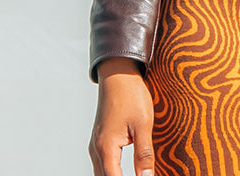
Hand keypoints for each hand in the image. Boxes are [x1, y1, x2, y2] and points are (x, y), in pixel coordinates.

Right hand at [89, 59, 154, 175]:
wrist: (118, 73)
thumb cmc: (131, 96)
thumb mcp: (143, 124)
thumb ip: (144, 153)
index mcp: (106, 147)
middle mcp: (96, 149)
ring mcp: (96, 144)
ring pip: (101, 173)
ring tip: (136, 174)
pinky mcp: (99, 139)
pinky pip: (102, 163)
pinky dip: (111, 172)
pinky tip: (121, 173)